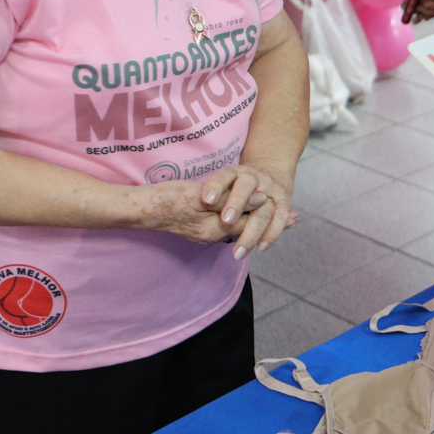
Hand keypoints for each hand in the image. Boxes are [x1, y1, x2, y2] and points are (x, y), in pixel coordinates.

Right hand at [135, 167, 296, 257]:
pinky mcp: (196, 228)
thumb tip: (261, 199)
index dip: (273, 218)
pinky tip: (248, 213)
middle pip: (249, 229)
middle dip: (271, 223)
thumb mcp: (202, 197)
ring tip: (279, 216)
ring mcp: (203, 234)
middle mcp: (211, 236)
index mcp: (215, 230)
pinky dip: (242, 219)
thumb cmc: (167, 199)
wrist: (138, 209)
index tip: (295, 215)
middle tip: (295, 218)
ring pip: (238, 227)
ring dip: (258, 220)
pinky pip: (226, 225)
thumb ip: (232, 200)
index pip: (253, 225)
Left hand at [201, 163, 295, 257]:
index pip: (224, 176)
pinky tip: (262, 247)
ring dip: (252, 230)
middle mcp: (253, 177)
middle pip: (246, 187)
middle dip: (236, 204)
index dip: (216, 186)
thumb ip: (217, 197)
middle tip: (225, 221)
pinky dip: (272, 233)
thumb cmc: (238, 186)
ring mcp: (270, 188)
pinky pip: (280, 217)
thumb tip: (205, 203)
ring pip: (264, 208)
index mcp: (235, 172)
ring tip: (239, 252)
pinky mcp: (283, 200)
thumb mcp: (224, 186)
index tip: (207, 200)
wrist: (269, 176)